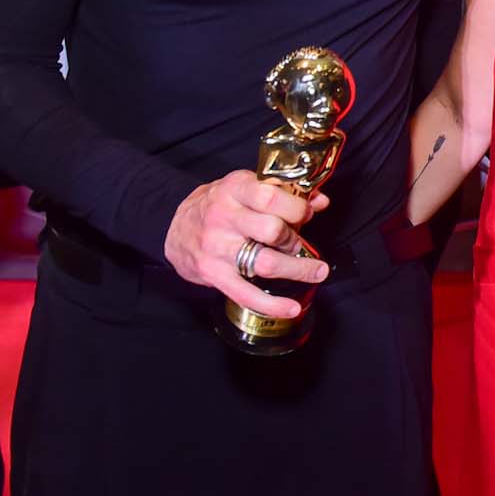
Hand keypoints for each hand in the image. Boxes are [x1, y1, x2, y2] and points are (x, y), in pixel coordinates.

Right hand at [163, 169, 329, 316]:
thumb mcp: (247, 187)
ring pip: (266, 263)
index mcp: (234, 189)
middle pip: (272, 230)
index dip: (296, 207)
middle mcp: (224, 217)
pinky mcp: (214, 274)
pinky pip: (246, 294)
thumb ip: (284, 191)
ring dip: (298, 269)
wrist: (174, 226)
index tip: (305, 213)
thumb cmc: (219, 204)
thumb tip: (320, 201)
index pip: (271, 196)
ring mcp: (218, 248)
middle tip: (297, 240)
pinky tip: (292, 308)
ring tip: (316, 270)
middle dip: (294, 237)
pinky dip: (272, 305)